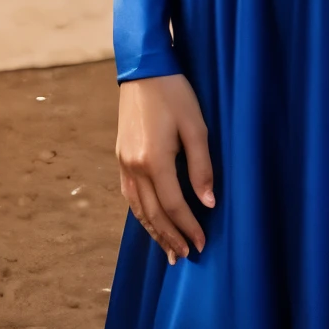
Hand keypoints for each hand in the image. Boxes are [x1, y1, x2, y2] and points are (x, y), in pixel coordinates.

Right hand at [116, 73, 212, 262]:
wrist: (144, 71)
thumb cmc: (176, 95)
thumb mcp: (197, 127)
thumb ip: (202, 167)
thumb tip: (208, 203)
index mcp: (154, 161)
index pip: (174, 205)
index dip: (189, 227)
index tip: (202, 244)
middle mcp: (134, 168)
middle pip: (154, 214)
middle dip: (170, 237)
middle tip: (185, 257)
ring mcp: (123, 164)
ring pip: (138, 209)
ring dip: (154, 231)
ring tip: (168, 251)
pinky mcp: (120, 158)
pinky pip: (129, 196)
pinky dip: (141, 214)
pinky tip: (150, 222)